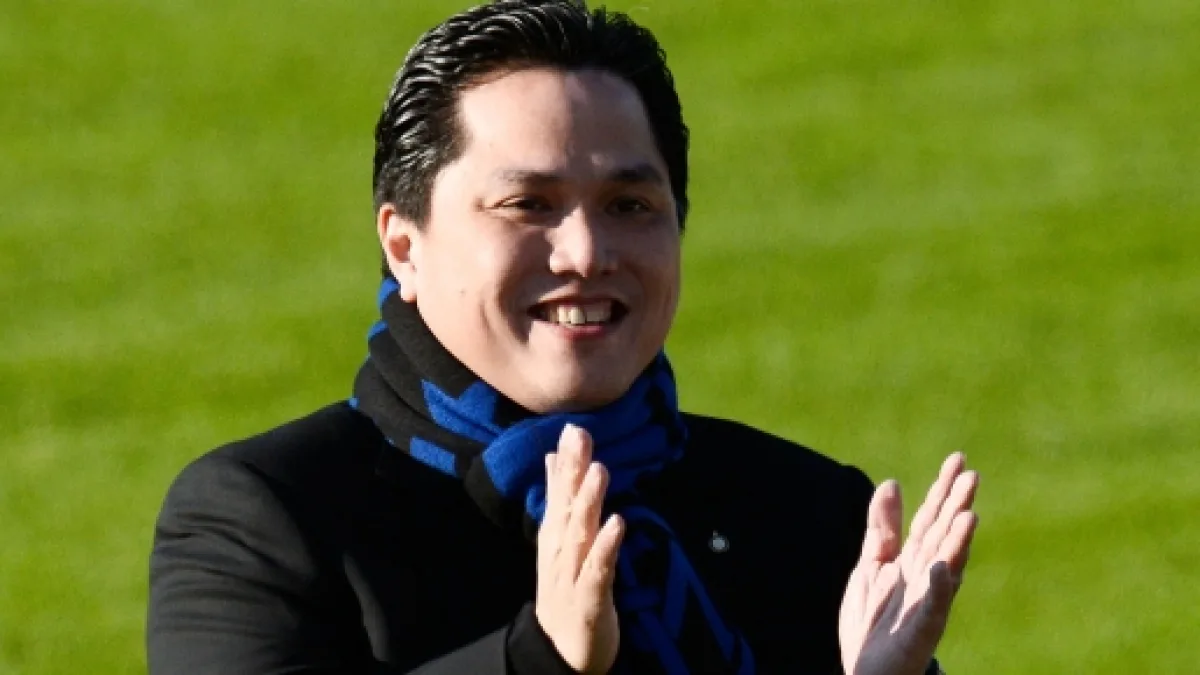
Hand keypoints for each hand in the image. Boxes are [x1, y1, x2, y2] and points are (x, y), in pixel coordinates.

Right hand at [535, 424, 624, 673]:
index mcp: (556, 537)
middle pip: (567, 506)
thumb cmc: (566, 590)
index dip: (567, 461)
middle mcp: (560, 551)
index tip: (573, 427)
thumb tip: (554, 458)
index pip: (559, 493)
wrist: (560, 651)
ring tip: (600, 470)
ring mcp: (572, 574)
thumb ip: (559, 499)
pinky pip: (598, 570)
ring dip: (589, 501)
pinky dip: (606, 547)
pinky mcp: (590, 599)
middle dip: (574, 471)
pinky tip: (618, 523)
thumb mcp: (559, 542)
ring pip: (580, 534)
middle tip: (581, 434)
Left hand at [839, 453, 978, 674]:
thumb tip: (892, 482)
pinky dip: (939, 588)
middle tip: (972, 476)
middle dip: (958, 507)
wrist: (868, 671)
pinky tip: (942, 568)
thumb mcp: (873, 563)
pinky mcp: (921, 629)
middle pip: (943, 535)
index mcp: (914, 559)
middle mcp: (927, 576)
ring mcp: (927, 602)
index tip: (958, 459)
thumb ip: (883, 527)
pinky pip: (933, 608)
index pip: (932, 518)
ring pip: (946, 566)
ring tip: (968, 516)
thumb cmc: (875, 619)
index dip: (944, 489)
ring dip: (957, 542)